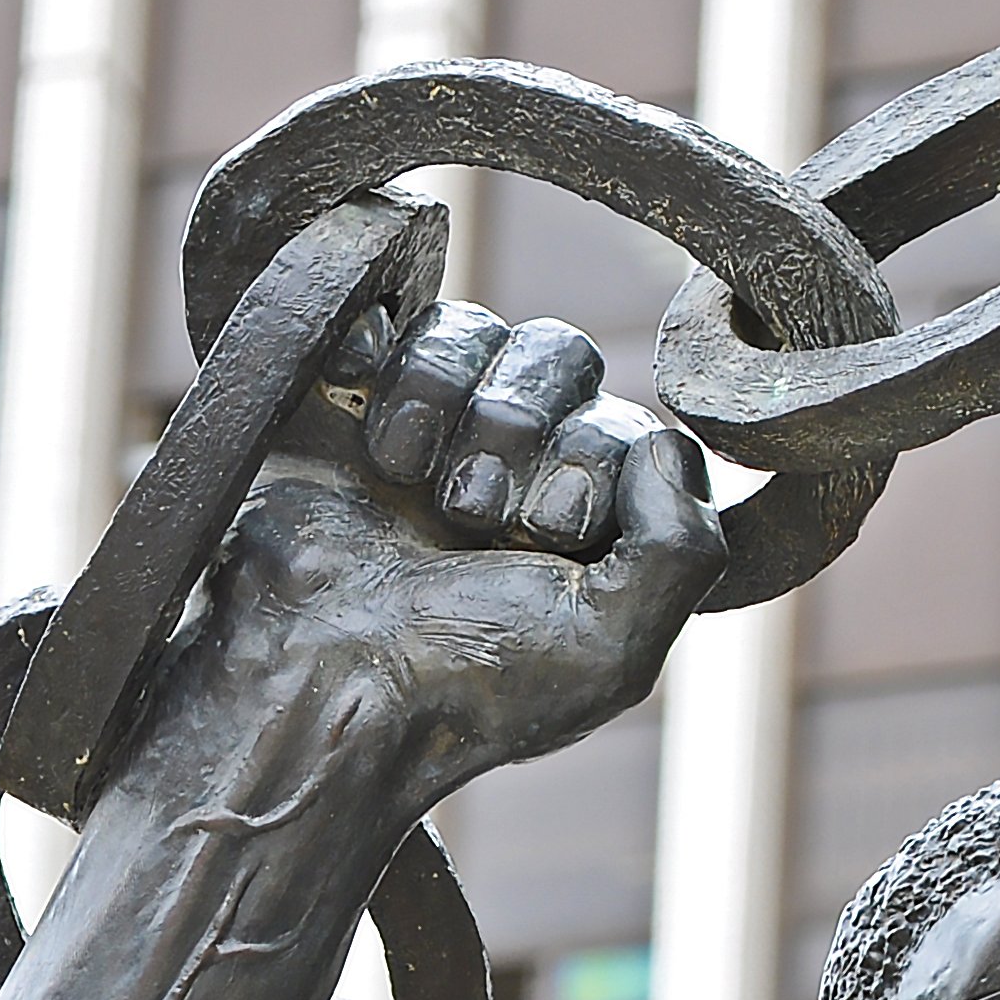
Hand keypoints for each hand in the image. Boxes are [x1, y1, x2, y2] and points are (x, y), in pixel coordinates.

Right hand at [182, 308, 727, 811]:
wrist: (313, 677)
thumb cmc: (462, 680)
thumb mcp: (611, 651)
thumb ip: (685, 552)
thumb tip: (667, 443)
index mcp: (591, 520)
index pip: (631, 423)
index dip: (590, 462)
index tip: (543, 536)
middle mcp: (518, 463)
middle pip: (559, 355)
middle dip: (516, 428)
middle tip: (468, 515)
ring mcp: (431, 426)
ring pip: (473, 328)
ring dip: (444, 398)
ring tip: (405, 478)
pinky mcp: (343, 400)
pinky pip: (384, 319)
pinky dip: (377, 359)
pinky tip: (361, 424)